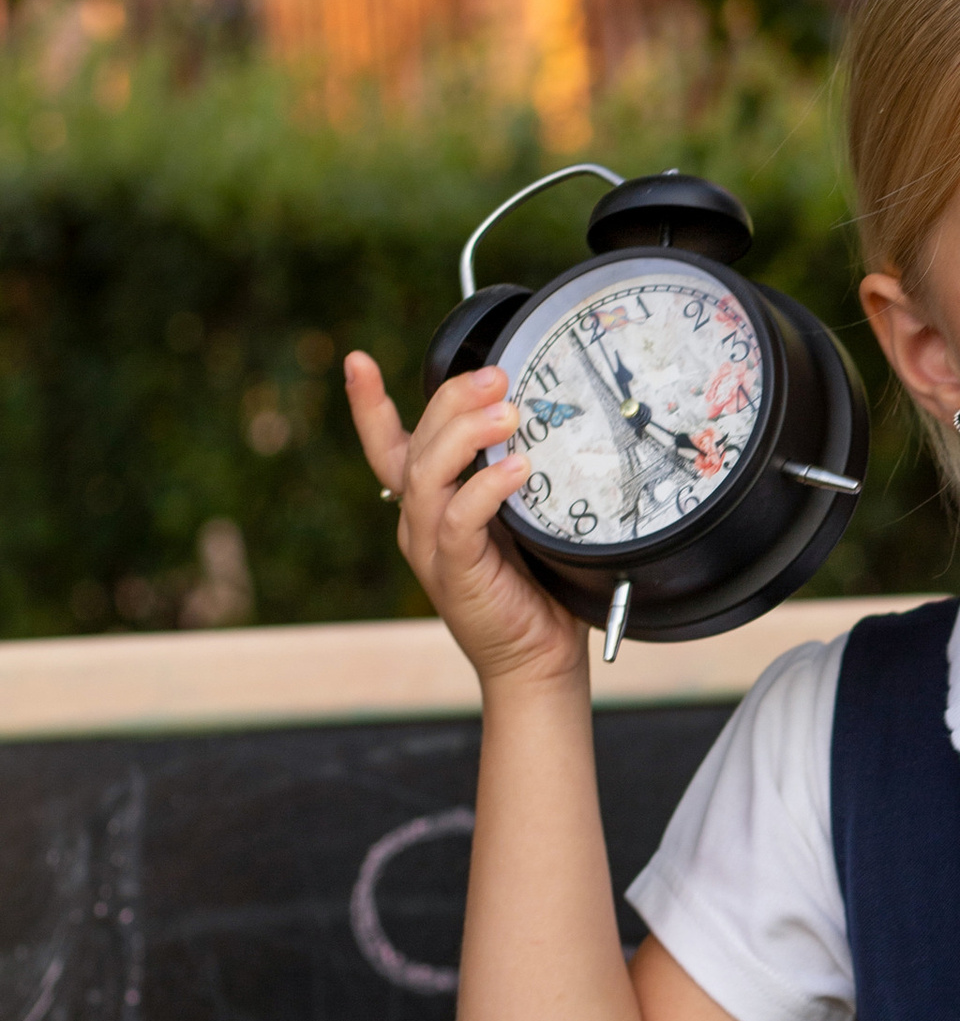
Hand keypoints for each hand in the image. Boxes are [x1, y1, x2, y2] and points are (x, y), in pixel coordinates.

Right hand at [346, 351, 590, 691]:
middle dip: (452, 401)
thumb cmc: (537, 586)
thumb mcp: (521, 520)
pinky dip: (485, 489)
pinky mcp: (455, 572)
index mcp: (429, 505)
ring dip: (466, 436)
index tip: (357, 361)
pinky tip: (517, 468)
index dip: (368, 406)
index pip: (388, 447)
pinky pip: (459, 519)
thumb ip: (513, 478)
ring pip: (428, 475)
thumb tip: (541, 423)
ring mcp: (431, 547)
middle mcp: (419, 521)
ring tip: (507, 412)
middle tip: (496, 376)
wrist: (537, 659)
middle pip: (418, 445)